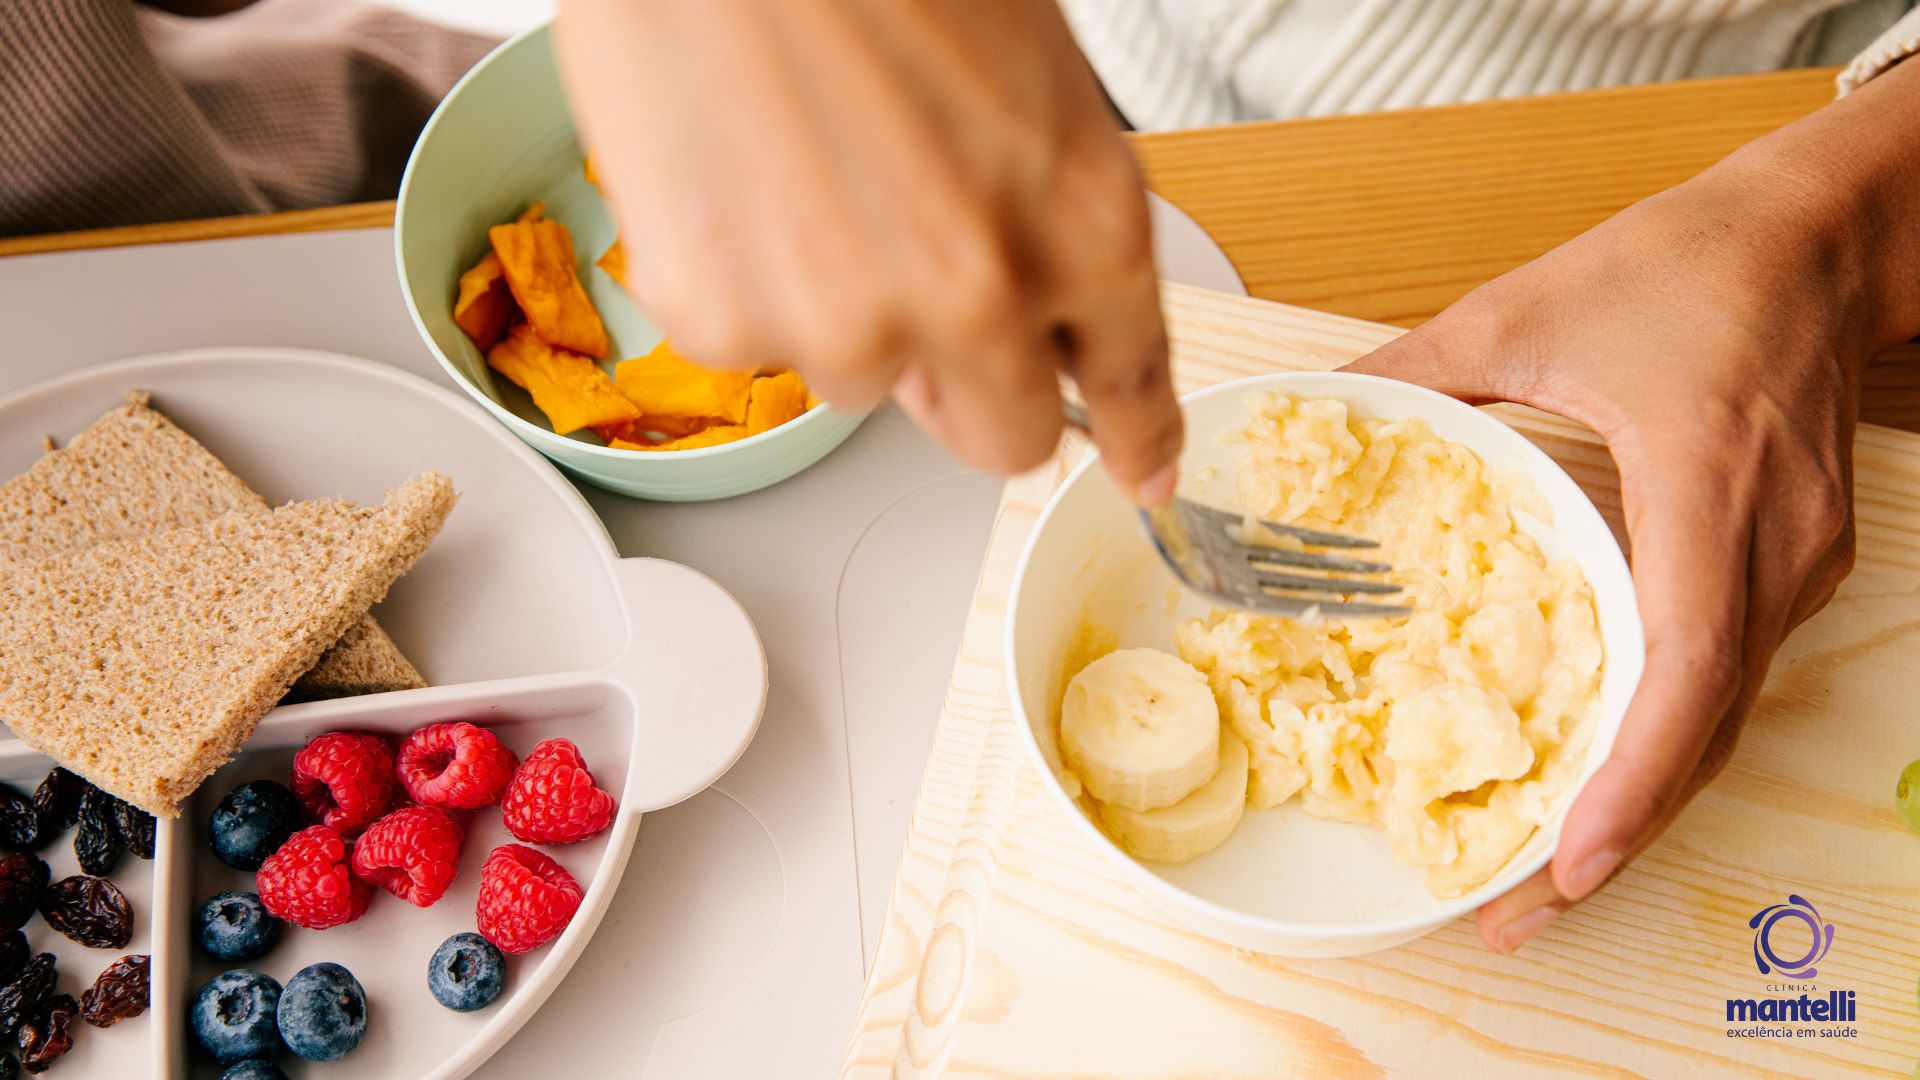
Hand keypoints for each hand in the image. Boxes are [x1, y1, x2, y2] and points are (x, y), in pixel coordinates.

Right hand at [555, 0, 1181, 501]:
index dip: (1139, 437)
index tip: (1142, 473)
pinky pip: (753, 345)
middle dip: (973, 387)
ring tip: (807, 175)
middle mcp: (979, 295)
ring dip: (846, 313)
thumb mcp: (1028, 71)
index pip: (1135, 382)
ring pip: (861, 382)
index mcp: (1083, 218)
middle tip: (923, 302)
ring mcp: (845, 322)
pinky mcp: (726, 324)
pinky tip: (738, 177)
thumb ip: (1046, 212)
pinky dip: (744, 283)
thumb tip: (1025, 306)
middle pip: (1004, 437)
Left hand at [1345, 68, 1919, 951]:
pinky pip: (1730, 678)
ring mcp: (1799, 563)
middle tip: (1516, 916)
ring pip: (1721, 718)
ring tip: (1544, 875)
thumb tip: (1316, 410)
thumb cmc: (1691, 263)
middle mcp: (1770, 546)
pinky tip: (1598, 778)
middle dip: (1617, 838)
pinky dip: (1667, 743)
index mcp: (1704, 484)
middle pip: (1703, 729)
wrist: (1824, 233)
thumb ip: (1418, 369)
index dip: (1631, 779)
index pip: (1685, 663)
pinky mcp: (1795, 564)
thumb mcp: (1530, 306)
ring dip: (1643, 804)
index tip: (1570, 863)